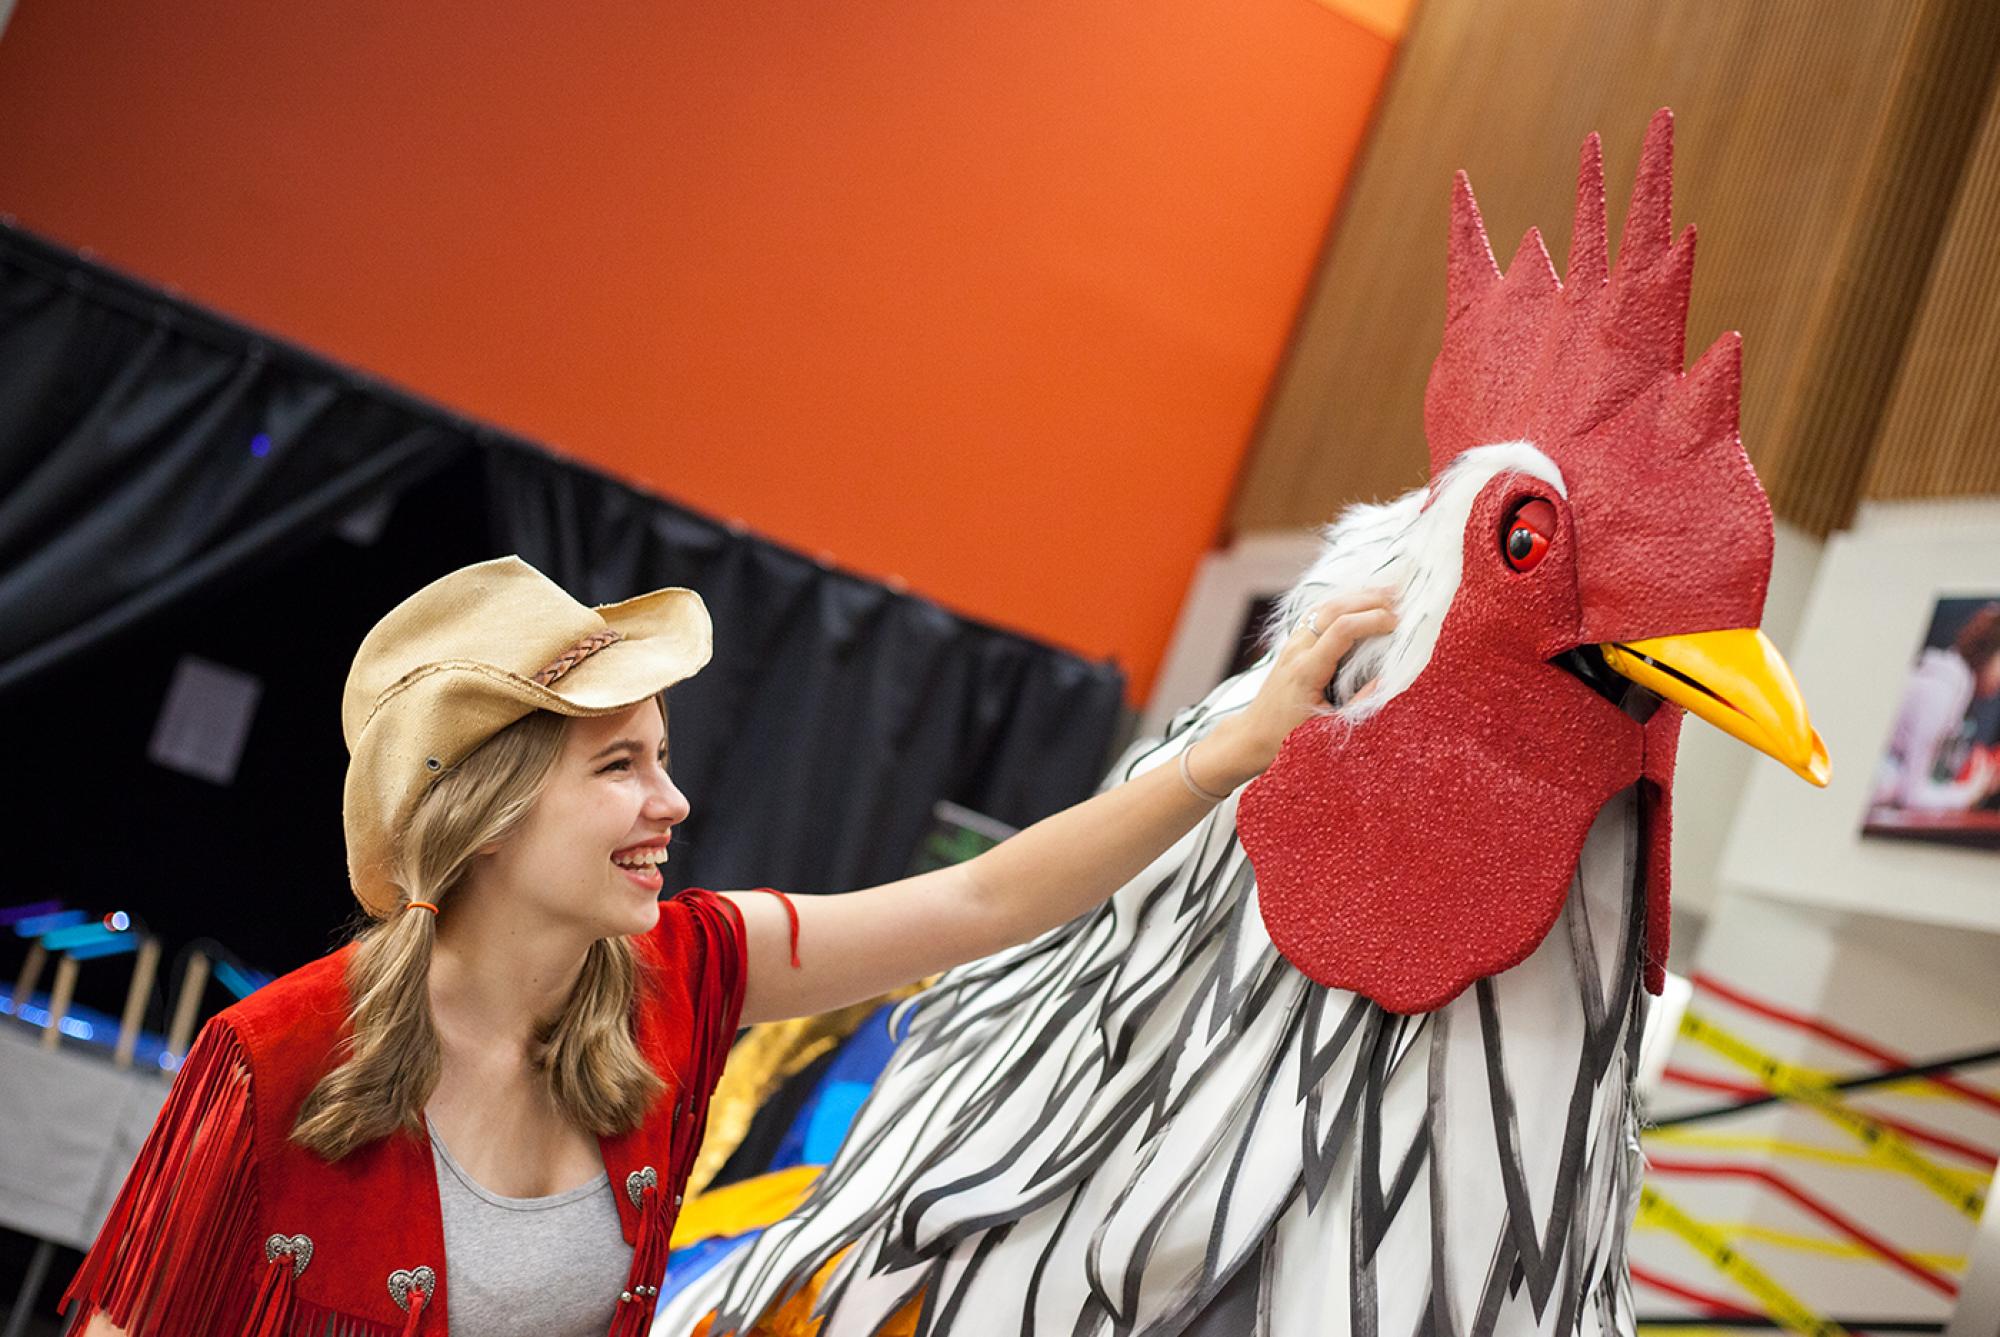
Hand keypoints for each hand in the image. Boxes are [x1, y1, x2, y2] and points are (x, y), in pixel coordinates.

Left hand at [1191, 588, 1397, 790]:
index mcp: (1307, 669)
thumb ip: (1359, 704)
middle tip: (1401, 602)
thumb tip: (1386, 680)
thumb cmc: (1288, 736)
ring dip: (1356, 597)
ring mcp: (1293, 643)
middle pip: (1333, 609)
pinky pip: (1319, 614)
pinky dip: (1344, 604)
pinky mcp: (1294, 644)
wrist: (1253, 734)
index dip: (1373, 620)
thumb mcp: (1327, 727)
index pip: (1342, 629)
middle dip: (1368, 600)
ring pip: (1324, 607)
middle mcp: (1297, 649)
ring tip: (1388, 594)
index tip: (1398, 624)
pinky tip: (1362, 602)